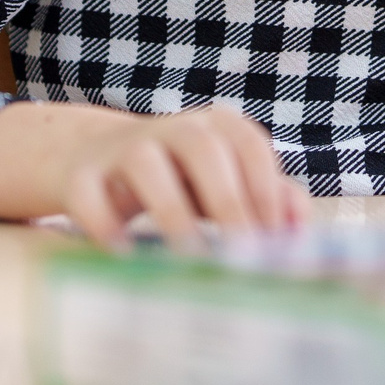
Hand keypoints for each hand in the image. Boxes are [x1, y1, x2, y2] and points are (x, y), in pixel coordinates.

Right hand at [0, 100, 306, 251]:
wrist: (92, 160)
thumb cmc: (180, 180)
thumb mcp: (228, 184)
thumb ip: (272, 199)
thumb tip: (302, 230)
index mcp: (217, 126)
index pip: (251, 146)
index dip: (265, 189)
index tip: (273, 239)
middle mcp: (174, 127)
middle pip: (205, 150)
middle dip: (228, 202)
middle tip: (241, 255)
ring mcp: (123, 147)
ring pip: (147, 164)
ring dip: (172, 213)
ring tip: (188, 258)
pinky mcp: (81, 174)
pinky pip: (89, 194)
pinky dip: (105, 224)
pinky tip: (123, 256)